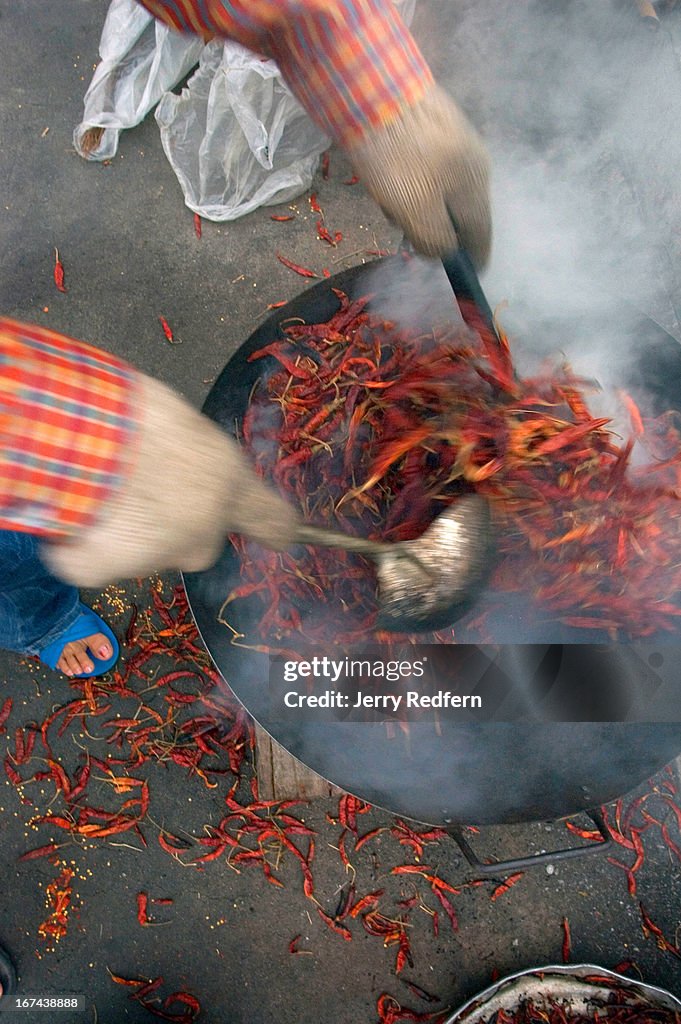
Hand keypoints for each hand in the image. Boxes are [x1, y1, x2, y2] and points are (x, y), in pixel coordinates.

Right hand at [42, 374, 298, 586]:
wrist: (76, 428)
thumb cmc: (130, 410)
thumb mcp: (182, 422)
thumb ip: (197, 458)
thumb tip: (182, 464)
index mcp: (229, 480)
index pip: (273, 520)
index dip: (276, 530)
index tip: (285, 538)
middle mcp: (204, 527)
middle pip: (196, 543)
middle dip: (171, 525)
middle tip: (137, 485)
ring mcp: (157, 554)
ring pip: (145, 552)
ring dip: (123, 528)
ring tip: (96, 484)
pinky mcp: (107, 569)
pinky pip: (93, 560)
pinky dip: (78, 541)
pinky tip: (69, 508)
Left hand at [347, 86, 491, 267]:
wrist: (373, 86)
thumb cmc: (397, 157)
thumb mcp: (416, 212)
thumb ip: (435, 240)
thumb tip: (444, 254)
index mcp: (476, 187)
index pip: (481, 235)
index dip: (473, 259)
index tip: (469, 276)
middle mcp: (475, 163)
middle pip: (459, 213)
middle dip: (434, 229)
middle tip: (404, 233)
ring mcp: (456, 139)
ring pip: (440, 190)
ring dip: (415, 205)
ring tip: (385, 200)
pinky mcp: (432, 124)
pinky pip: (425, 168)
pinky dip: (408, 182)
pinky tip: (383, 176)